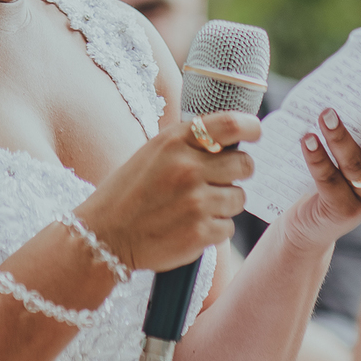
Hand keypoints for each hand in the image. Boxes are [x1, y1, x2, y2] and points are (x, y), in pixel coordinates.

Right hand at [78, 111, 258, 273]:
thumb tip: (231, 137)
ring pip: (239, 198)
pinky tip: (190, 226)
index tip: (255, 133)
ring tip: (196, 207)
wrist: (105, 236)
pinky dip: (214, 229)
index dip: (250, 127)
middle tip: (221, 179)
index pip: (229, 124)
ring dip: (225, 203)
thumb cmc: (130, 192)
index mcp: (174, 142)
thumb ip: (189, 143)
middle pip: (244, 164)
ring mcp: (195, 202)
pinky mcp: (199, 233)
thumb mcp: (154, 153)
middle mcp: (188, 169)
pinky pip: (228, 227)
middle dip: (239, 172)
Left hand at [292, 88, 360, 247]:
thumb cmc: (332, 176)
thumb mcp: (347, 154)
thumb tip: (342, 89)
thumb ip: (354, 130)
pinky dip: (317, 158)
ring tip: (326, 114)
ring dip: (340, 136)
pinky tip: (307, 140)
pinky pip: (330, 180)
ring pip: (356, 164)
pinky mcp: (343, 210)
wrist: (310, 224)